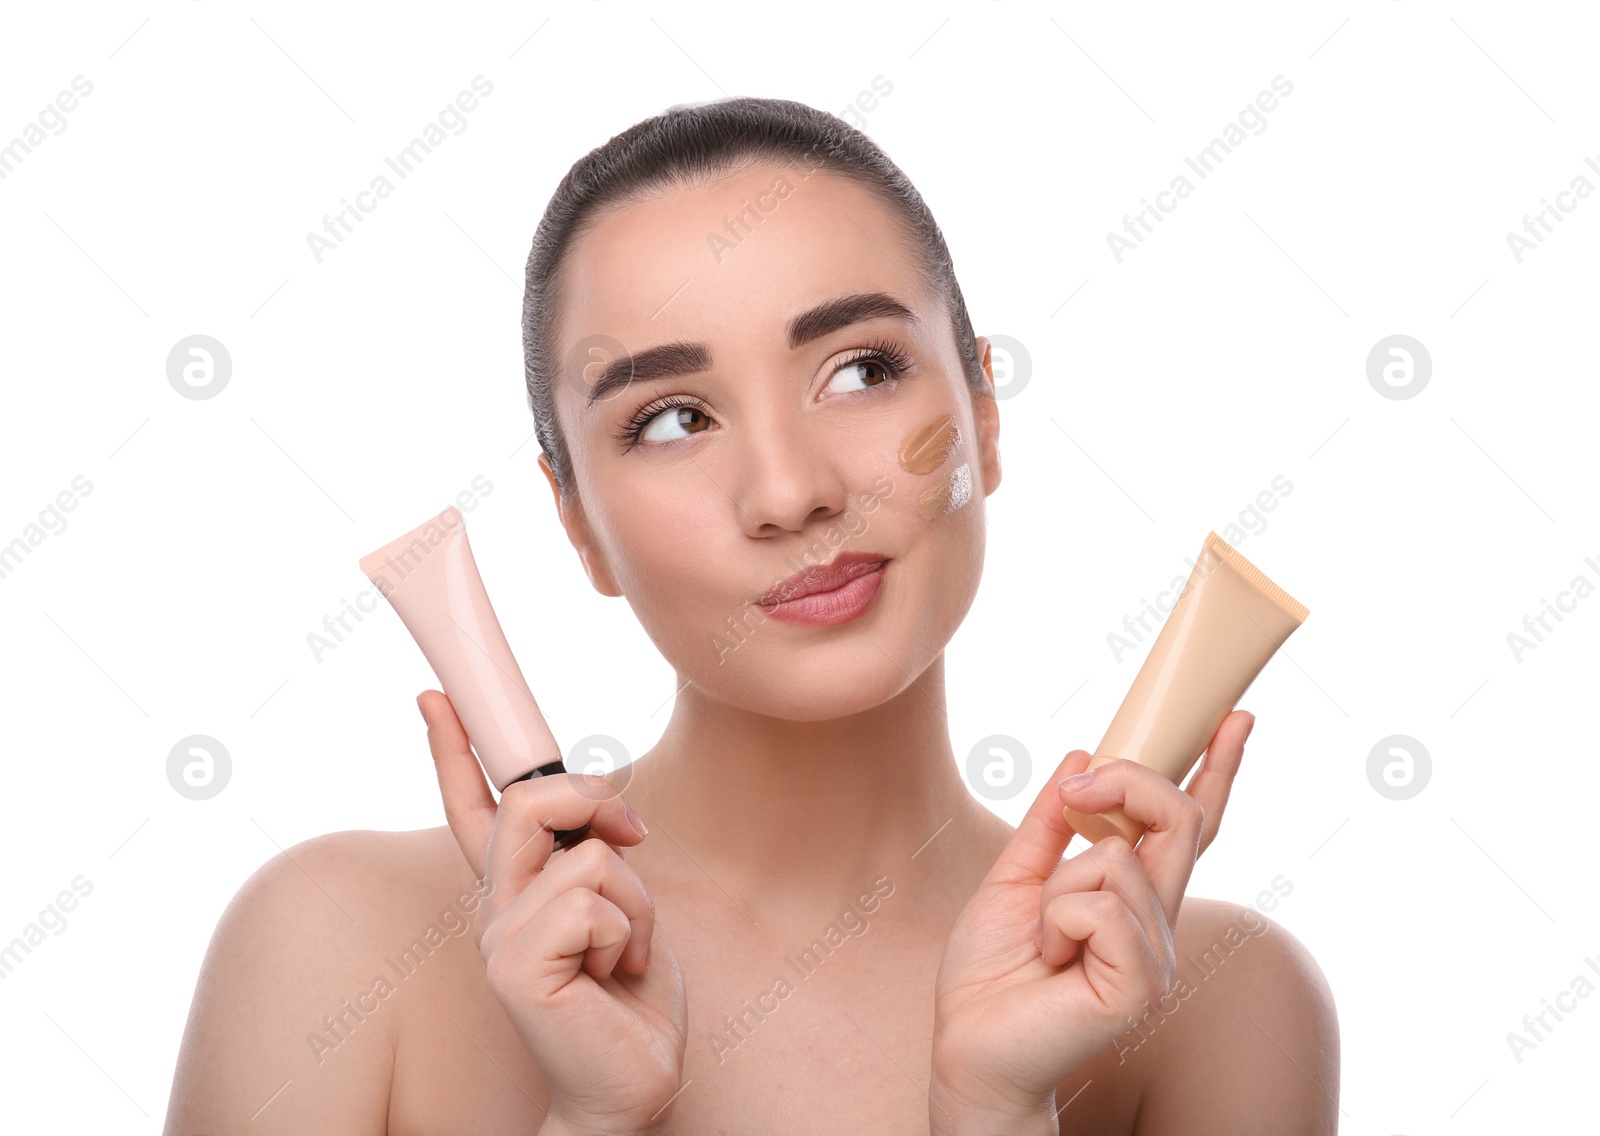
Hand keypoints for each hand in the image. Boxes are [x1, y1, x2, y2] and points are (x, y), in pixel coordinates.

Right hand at [420, 689, 687, 1133]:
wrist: (629, 1085)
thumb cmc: (629, 1000)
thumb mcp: (621, 906)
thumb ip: (596, 855)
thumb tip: (604, 808)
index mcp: (516, 893)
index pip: (474, 807)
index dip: (452, 749)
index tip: (435, 697)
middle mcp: (495, 909)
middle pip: (527, 799)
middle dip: (591, 797)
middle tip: (633, 833)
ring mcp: (499, 936)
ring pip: (586, 854)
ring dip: (637, 901)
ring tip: (626, 954)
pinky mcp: (516, 965)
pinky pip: (596, 900)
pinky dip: (630, 933)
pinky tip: (614, 977)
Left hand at [928, 710, 1253, 1128]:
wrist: (969, 1045)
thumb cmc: (992, 973)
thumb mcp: (1014, 877)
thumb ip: (1049, 823)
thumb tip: (1079, 756)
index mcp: (1133, 896)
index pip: (1192, 825)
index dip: (1217, 770)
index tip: (1235, 716)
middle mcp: (1157, 921)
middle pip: (1179, 818)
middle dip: (1129, 781)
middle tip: (1080, 790)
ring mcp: (1155, 954)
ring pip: (1118, 859)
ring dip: (1058, 885)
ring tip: (1043, 937)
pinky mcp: (1141, 984)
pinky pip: (1103, 907)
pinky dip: (1059, 918)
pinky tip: (1051, 957)